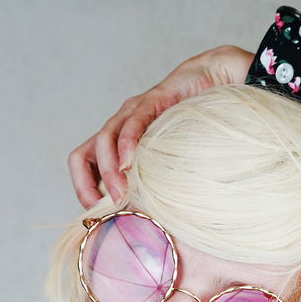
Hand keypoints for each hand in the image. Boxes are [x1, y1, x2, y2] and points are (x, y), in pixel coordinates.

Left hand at [68, 45, 253, 207]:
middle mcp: (118, 126)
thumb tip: (148, 220)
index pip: (84, 164)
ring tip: (120, 196)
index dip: (83, 190)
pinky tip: (129, 166)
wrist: (218, 81)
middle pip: (82, 155)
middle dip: (84, 185)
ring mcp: (132, 113)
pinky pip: (131, 125)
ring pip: (103, 142)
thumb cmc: (196, 127)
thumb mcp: (169, 162)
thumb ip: (154, 182)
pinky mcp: (151, 102)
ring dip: (108, 173)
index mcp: (117, 142)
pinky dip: (126, 147)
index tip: (95, 214)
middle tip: (102, 210)